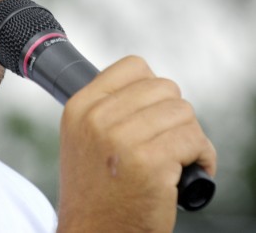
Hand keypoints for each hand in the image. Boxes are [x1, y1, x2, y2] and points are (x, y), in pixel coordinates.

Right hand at [56, 55, 216, 232]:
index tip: (154, 112)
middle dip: (175, 114)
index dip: (152, 86)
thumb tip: (151, 85)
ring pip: (183, 112)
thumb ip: (107, 107)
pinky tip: (188, 173)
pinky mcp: (150, 164)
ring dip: (190, 136)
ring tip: (180, 158)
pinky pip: (194, 140)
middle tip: (169, 139)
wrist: (92, 232)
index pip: (133, 67)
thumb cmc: (95, 188)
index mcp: (80, 106)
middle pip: (164, 88)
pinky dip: (202, 156)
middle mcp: (97, 118)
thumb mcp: (83, 136)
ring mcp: (123, 140)